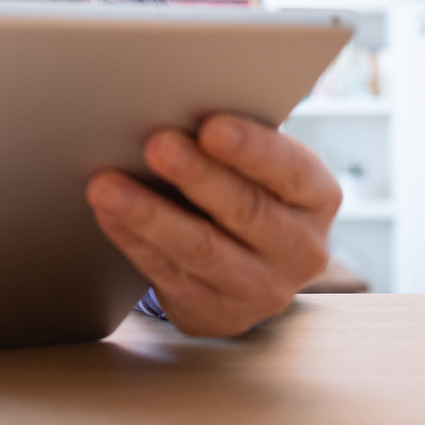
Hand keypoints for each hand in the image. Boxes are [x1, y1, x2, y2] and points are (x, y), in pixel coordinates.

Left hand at [85, 113, 339, 336]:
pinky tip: (109, 216)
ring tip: (107, 185)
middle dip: (195, 175)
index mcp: (317, 197)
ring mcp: (263, 289)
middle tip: (155, 145)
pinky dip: (135, 242)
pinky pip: (170, 275)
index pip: (289, 169)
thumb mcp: (260, 165)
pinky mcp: (220, 315)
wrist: (253, 264)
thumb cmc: (247, 188)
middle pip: (244, 210)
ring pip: (202, 250)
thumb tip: (173, 109)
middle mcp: (301, 248)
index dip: (251, 149)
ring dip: (149, 215)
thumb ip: (234, 144)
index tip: (211, 127)